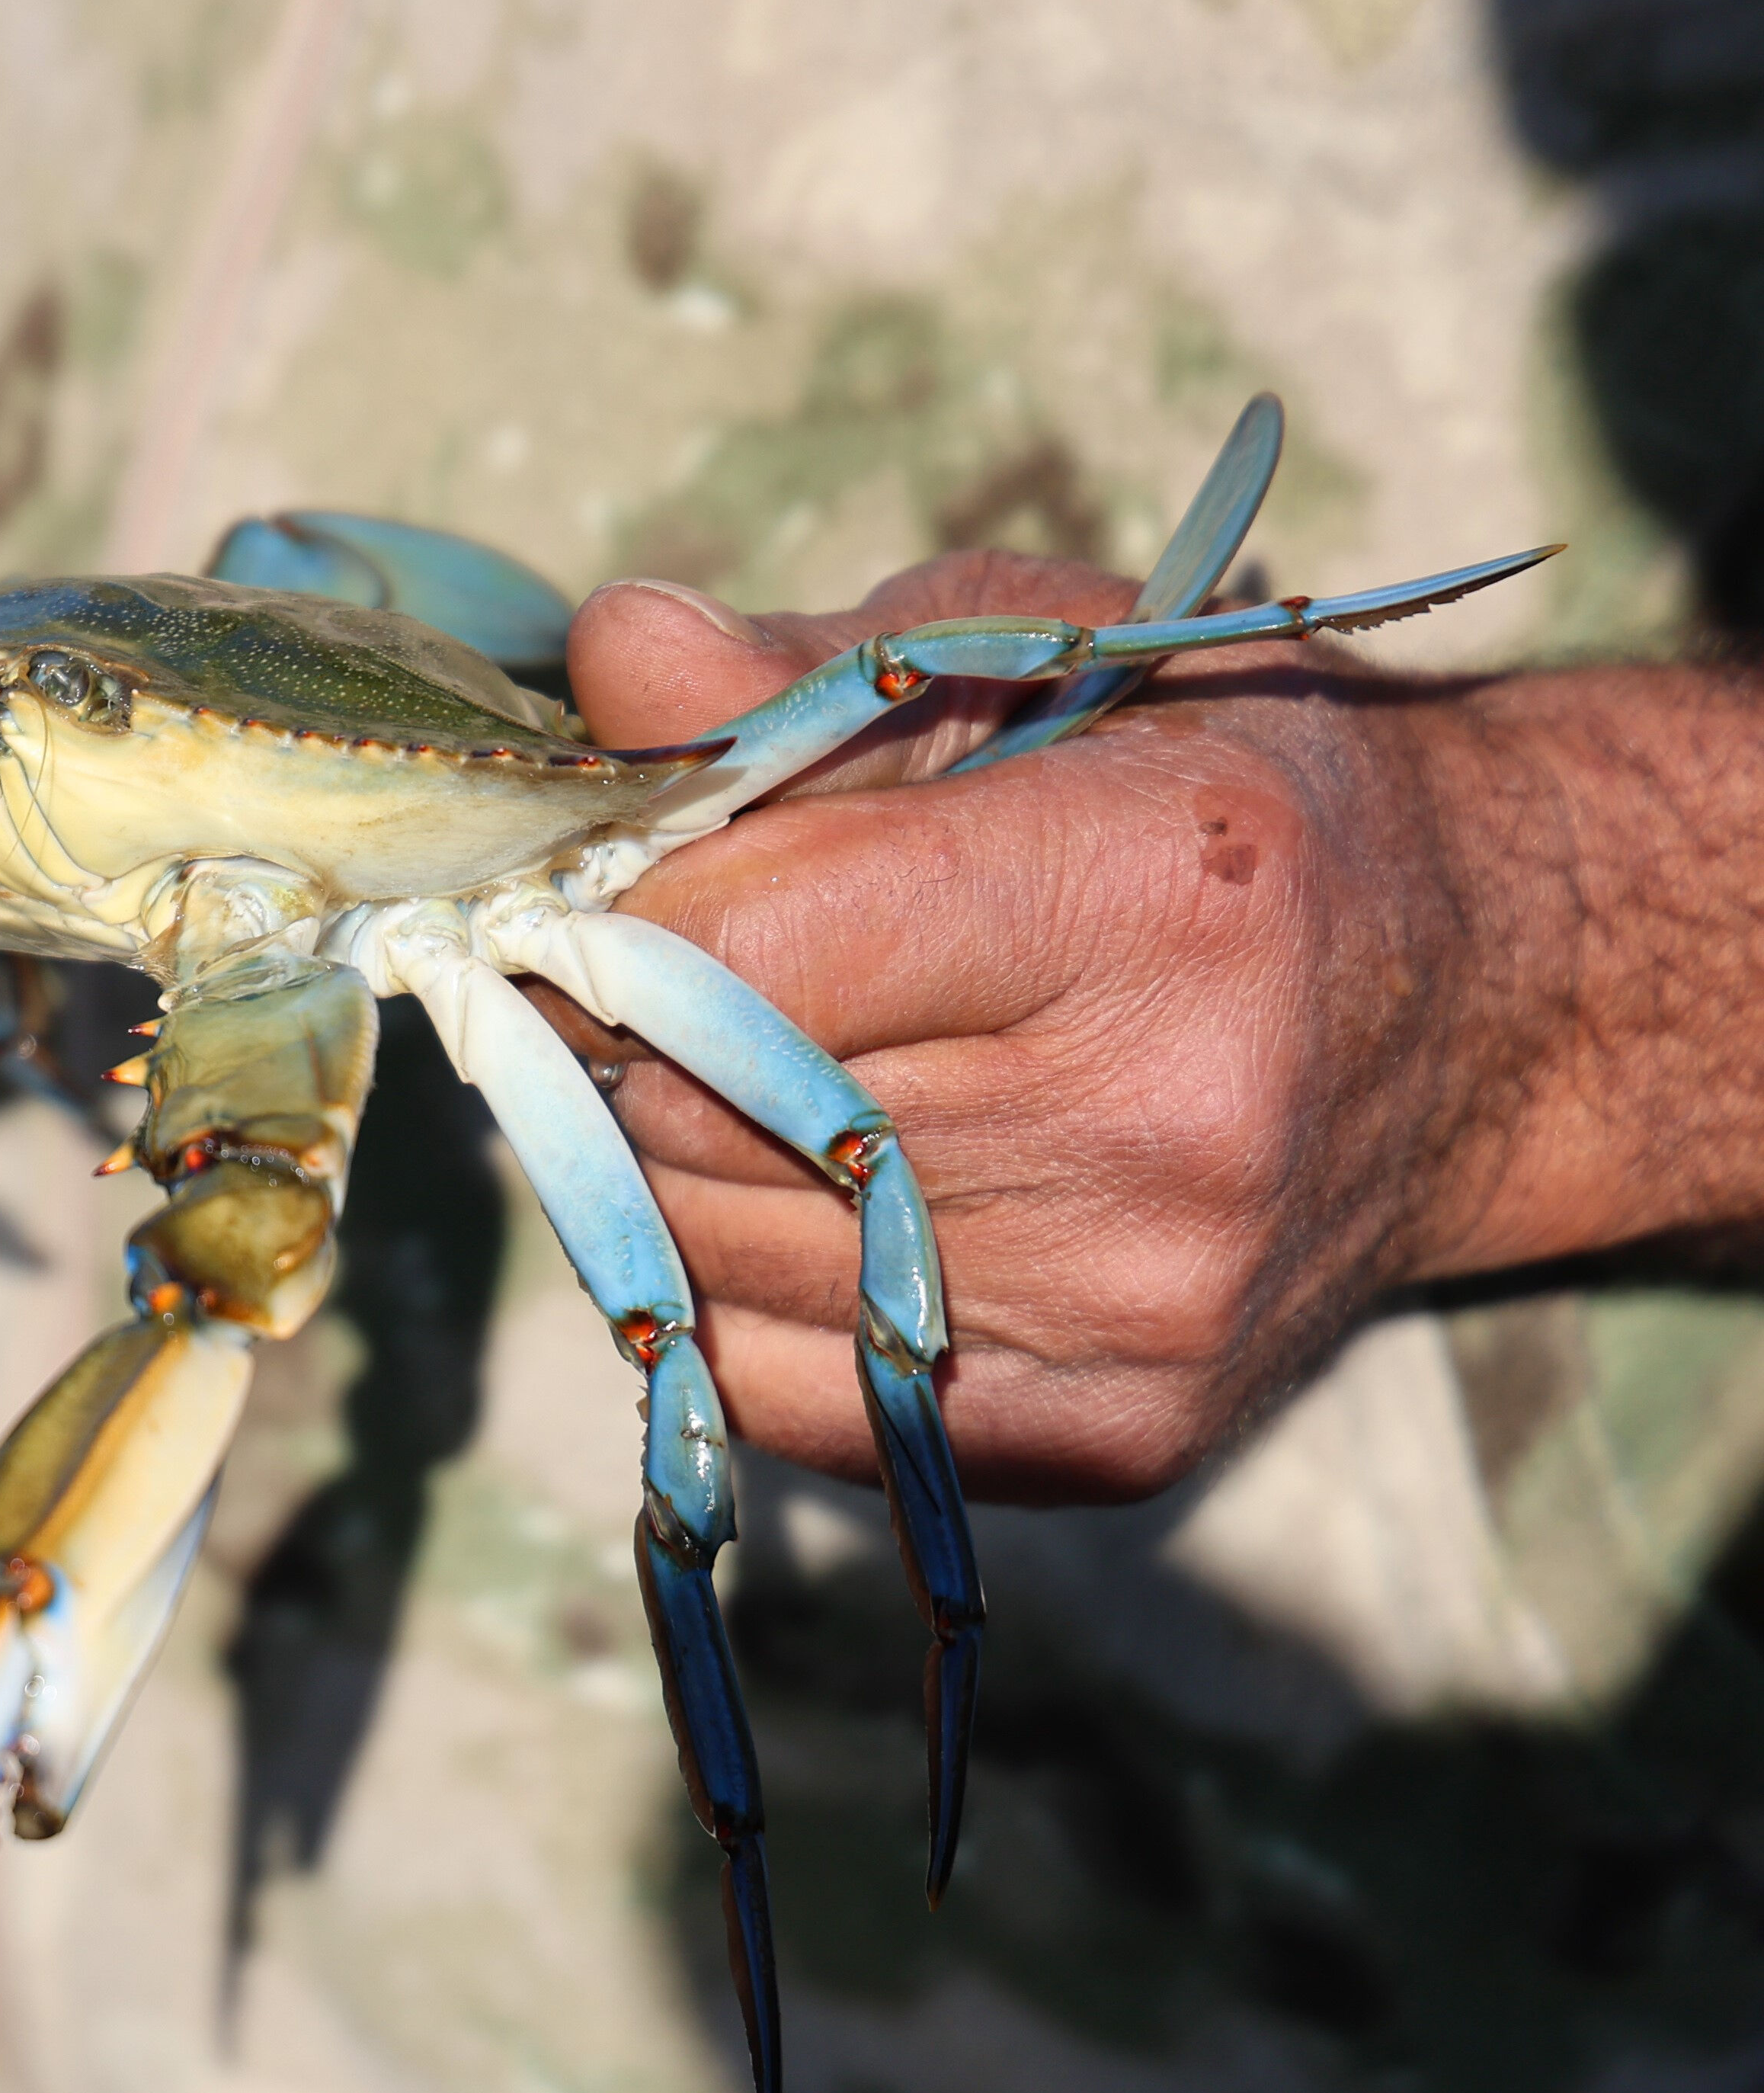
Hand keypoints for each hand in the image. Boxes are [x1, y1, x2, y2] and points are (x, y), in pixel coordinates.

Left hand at [557, 555, 1503, 1502]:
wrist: (1478, 1013)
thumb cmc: (1207, 794)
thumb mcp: (1033, 653)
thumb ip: (798, 670)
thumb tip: (613, 652)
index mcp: (1153, 894)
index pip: (753, 945)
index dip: (626, 914)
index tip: (613, 887)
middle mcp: (1165, 1126)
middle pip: (705, 1113)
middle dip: (630, 1039)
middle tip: (658, 982)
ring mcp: (1142, 1308)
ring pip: (714, 1256)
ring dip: (665, 1164)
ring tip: (746, 1076)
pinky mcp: (1111, 1439)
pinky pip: (781, 1388)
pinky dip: (737, 1289)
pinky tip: (810, 1196)